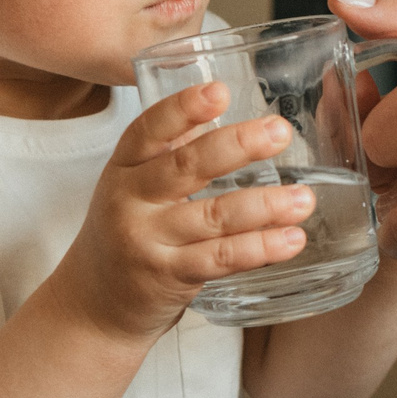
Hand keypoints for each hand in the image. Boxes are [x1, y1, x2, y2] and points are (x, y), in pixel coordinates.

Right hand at [57, 82, 315, 340]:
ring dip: (264, 205)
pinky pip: (221, 259)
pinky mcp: (169, 277)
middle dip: (238, 146)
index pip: (149, 130)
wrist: (93, 306)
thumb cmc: (125, 233)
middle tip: (280, 131)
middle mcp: (131, 201)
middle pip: (186, 167)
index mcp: (123, 167)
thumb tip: (223, 109)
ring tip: (303, 198)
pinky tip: (291, 239)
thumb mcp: (134, 185)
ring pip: (213, 216)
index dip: (183, 109)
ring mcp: (148, 241)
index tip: (219, 91)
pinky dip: (260, 248)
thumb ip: (171, 150)